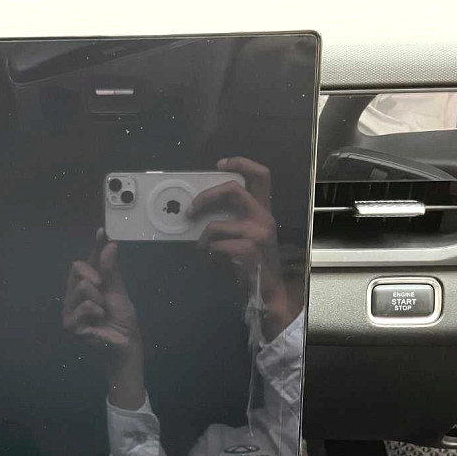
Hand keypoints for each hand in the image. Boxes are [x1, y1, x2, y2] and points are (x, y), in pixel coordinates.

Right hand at [62, 230, 144, 408]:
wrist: (125, 348)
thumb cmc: (122, 323)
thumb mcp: (118, 293)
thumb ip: (111, 271)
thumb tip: (110, 244)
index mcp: (87, 285)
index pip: (88, 260)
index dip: (95, 245)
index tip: (103, 230)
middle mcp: (74, 295)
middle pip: (77, 268)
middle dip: (96, 276)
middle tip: (103, 290)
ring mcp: (70, 310)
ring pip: (81, 286)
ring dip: (99, 299)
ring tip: (103, 314)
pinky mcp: (70, 325)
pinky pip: (84, 306)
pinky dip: (96, 312)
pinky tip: (99, 323)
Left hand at [190, 157, 296, 339]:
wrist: (266, 293)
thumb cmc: (250, 263)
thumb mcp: (245, 235)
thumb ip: (230, 218)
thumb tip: (199, 208)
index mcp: (263, 210)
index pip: (261, 175)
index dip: (240, 162)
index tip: (219, 164)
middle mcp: (264, 217)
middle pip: (232, 189)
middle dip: (205, 197)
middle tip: (190, 210)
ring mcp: (258, 233)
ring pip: (215, 225)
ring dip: (202, 241)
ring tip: (205, 251)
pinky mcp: (249, 249)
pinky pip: (215, 246)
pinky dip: (209, 256)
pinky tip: (216, 263)